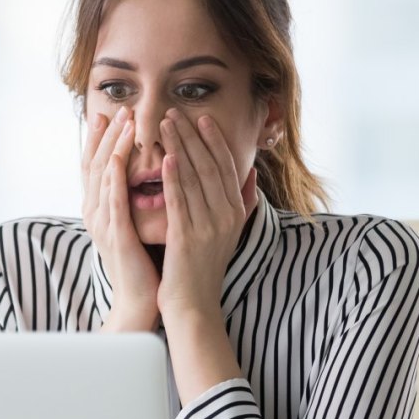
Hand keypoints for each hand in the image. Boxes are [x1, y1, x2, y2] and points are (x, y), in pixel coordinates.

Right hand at [81, 106, 159, 330]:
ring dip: (112, 146)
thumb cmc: (146, 262)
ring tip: (122, 122)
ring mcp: (103, 223)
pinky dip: (116, 177)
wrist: (141, 301)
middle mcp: (96, 212)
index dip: (104, 138)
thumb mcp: (140, 224)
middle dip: (107, 134)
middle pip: (96, 164)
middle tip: (118, 108)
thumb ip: (141, 198)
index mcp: (102, 209)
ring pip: (104, 176)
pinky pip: (113, 201)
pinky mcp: (115, 235)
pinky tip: (121, 157)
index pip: (100, 165)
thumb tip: (155, 172)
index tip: (113, 112)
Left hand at [157, 109, 257, 323]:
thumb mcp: (230, 233)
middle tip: (176, 112)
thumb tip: (253, 174)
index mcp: (236, 212)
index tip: (201, 118)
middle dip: (193, 136)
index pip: (226, 167)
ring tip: (165, 125)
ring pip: (193, 178)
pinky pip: (180, 202)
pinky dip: (174, 179)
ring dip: (179, 148)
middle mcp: (226, 216)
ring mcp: (208, 227)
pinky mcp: (188, 238)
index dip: (214, 140)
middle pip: (209, 166)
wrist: (194, 306)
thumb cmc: (204, 268)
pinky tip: (166, 159)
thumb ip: (244, 202)